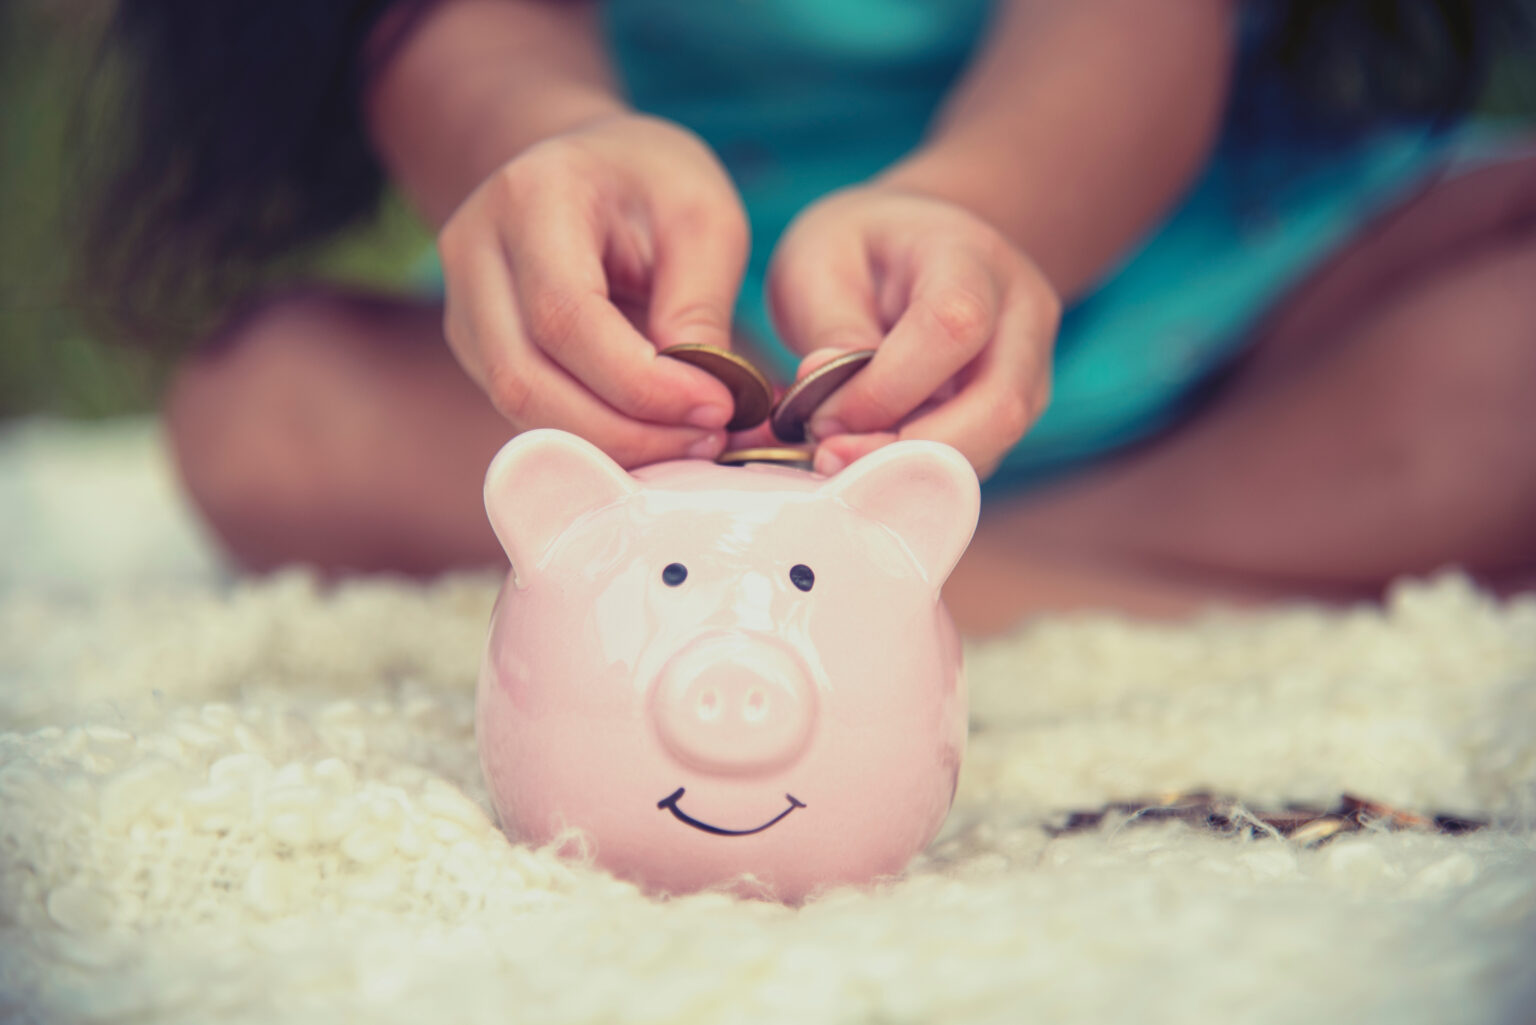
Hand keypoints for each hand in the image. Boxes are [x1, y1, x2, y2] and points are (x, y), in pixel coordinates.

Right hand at [438, 114, 749, 466]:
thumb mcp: (703, 219)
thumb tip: (702, 405)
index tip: (715, 408)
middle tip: (706, 442)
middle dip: (623, 431)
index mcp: (532, 196)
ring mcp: (463, 302)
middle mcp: (475, 249)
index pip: (566, 316)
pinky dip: (589, 436)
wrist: (590, 165)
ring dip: (606, 444)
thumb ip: (700, 307)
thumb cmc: (653, 184)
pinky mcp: (474, 344)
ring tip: (686, 441)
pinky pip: (524, 409)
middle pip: (525, 377)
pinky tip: (650, 433)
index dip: (640, 382)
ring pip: (517, 405)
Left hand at [767, 185, 1059, 477]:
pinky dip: (919, 474)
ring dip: (912, 472)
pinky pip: (976, 459)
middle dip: (910, 452)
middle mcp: (1022, 313)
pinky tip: (865, 461)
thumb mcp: (819, 263)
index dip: (887, 388)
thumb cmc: (858, 249)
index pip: (956, 327)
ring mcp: (1030, 368)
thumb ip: (830, 331)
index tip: (822, 416)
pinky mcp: (1013, 412)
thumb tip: (834, 412)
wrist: (908, 245)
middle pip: (1001, 406)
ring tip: (840, 461)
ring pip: (994, 445)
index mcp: (971, 255)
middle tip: (831, 461)